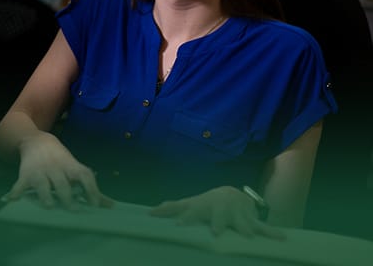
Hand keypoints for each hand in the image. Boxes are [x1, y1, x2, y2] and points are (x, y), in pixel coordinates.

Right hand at [4, 131, 113, 208]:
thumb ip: (91, 187)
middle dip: (67, 196)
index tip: (95, 205)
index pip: (84, 175)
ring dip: (45, 195)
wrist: (37, 141)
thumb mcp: (75, 169)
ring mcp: (40, 172)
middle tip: (73, 209)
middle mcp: (56, 168)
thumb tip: (111, 206)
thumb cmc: (61, 160)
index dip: (90, 189)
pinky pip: (19, 184)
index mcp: (71, 167)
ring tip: (49, 206)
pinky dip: (15, 191)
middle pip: (62, 183)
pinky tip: (12, 200)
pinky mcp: (25, 174)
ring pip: (42, 184)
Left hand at [149, 186, 284, 238]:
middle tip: (216, 232)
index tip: (178, 225)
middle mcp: (220, 209)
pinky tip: (283, 239)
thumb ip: (172, 208)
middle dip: (217, 223)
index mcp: (203, 206)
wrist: (231, 194)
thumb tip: (150, 212)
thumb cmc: (206, 203)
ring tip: (247, 236)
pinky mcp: (250, 220)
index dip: (186, 217)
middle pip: (218, 215)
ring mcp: (236, 214)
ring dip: (244, 227)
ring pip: (241, 222)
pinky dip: (272, 233)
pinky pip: (262, 227)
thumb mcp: (190, 204)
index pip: (193, 211)